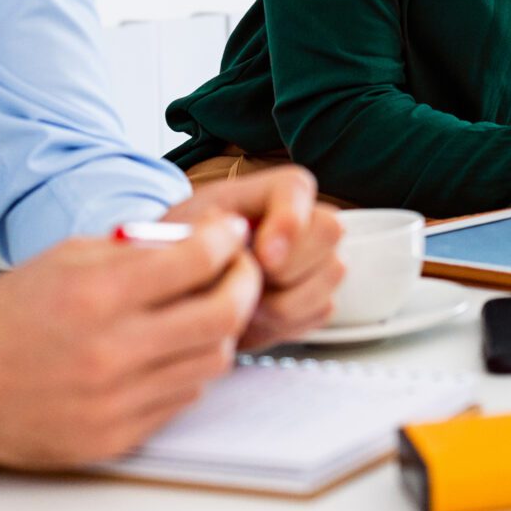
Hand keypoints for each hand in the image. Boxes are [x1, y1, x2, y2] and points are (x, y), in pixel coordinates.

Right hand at [0, 213, 260, 467]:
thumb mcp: (64, 258)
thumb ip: (134, 249)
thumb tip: (200, 239)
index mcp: (96, 295)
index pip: (199, 260)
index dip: (228, 241)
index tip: (232, 234)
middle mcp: (110, 352)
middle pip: (224, 316)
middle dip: (244, 284)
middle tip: (239, 271)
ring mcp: (115, 402)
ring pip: (211, 362)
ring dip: (217, 331)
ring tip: (201, 311)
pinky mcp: (114, 439)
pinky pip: (181, 400)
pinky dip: (185, 371)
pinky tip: (167, 352)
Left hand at [161, 165, 344, 348]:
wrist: (178, 301)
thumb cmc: (180, 260)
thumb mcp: (180, 236)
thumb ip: (209, 230)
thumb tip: (242, 231)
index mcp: (264, 193)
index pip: (296, 188)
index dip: (289, 222)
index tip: (264, 257)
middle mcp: (300, 219)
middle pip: (329, 229)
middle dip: (289, 266)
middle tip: (250, 283)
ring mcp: (315, 258)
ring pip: (332, 272)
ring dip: (286, 299)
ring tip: (246, 304)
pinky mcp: (317, 296)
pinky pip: (323, 308)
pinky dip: (289, 322)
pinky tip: (258, 319)